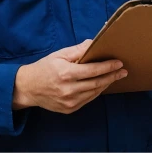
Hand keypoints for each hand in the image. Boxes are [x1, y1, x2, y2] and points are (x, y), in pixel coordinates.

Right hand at [12, 40, 127, 113]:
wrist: (28, 88)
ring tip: (115, 77)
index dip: (108, 67)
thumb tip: (93, 44)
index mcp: (66, 74)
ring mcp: (70, 102)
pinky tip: (101, 85)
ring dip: (106, 84)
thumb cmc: (44, 68)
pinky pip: (88, 100)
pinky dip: (96, 91)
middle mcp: (69, 90)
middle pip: (97, 83)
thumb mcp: (58, 55)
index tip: (118, 63)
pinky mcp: (70, 109)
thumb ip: (77, 50)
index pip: (93, 70)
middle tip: (123, 71)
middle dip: (112, 76)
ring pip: (94, 93)